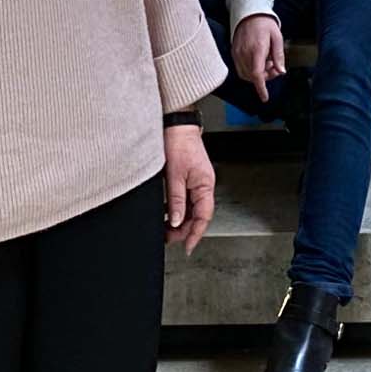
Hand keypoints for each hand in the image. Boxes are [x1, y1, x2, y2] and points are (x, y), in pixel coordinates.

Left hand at [162, 125, 215, 254]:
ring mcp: (197, 181)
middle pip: (198, 215)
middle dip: (184, 229)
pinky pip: (186, 199)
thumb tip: (177, 222)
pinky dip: (177, 209)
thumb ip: (177, 200)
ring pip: (192, 208)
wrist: (176, 124)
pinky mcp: (189, 177)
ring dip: (180, 220)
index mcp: (205, 184)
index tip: (187, 247)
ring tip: (166, 229)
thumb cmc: (178, 143)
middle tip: (169, 238)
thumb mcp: (174, 175)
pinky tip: (167, 214)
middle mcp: (204, 184)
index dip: (195, 234)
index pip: (204, 216)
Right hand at [231, 15, 286, 104]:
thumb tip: (281, 71)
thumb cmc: (265, 24)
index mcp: (257, 49)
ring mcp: (237, 53)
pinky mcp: (234, 52)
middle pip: (253, 76)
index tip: (265, 98)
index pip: (257, 74)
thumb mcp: (277, 37)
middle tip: (274, 68)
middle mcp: (244, 53)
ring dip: (257, 75)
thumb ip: (279, 55)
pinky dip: (250, 71)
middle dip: (265, 78)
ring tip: (267, 63)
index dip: (261, 88)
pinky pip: (240, 69)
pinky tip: (258, 62)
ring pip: (245, 74)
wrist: (249, 12)